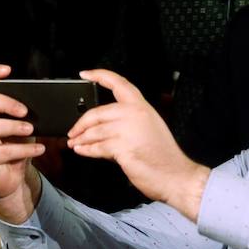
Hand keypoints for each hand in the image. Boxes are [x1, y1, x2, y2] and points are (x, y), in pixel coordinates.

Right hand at [0, 64, 44, 223]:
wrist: (5, 181)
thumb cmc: (12, 147)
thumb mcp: (19, 127)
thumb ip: (24, 113)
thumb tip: (44, 100)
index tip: (7, 70)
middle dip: (6, 103)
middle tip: (25, 110)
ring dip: (13, 127)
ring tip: (30, 129)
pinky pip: (2, 153)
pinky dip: (24, 150)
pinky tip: (39, 149)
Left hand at [66, 69, 209, 221]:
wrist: (176, 175)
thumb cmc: (163, 156)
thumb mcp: (147, 129)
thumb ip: (125, 123)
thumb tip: (99, 128)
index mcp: (141, 106)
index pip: (118, 83)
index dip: (99, 75)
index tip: (84, 73)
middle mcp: (135, 114)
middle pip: (97, 112)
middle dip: (80, 124)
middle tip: (73, 131)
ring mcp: (128, 129)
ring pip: (94, 131)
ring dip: (81, 139)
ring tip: (75, 143)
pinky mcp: (122, 147)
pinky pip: (97, 147)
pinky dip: (86, 150)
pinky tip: (82, 151)